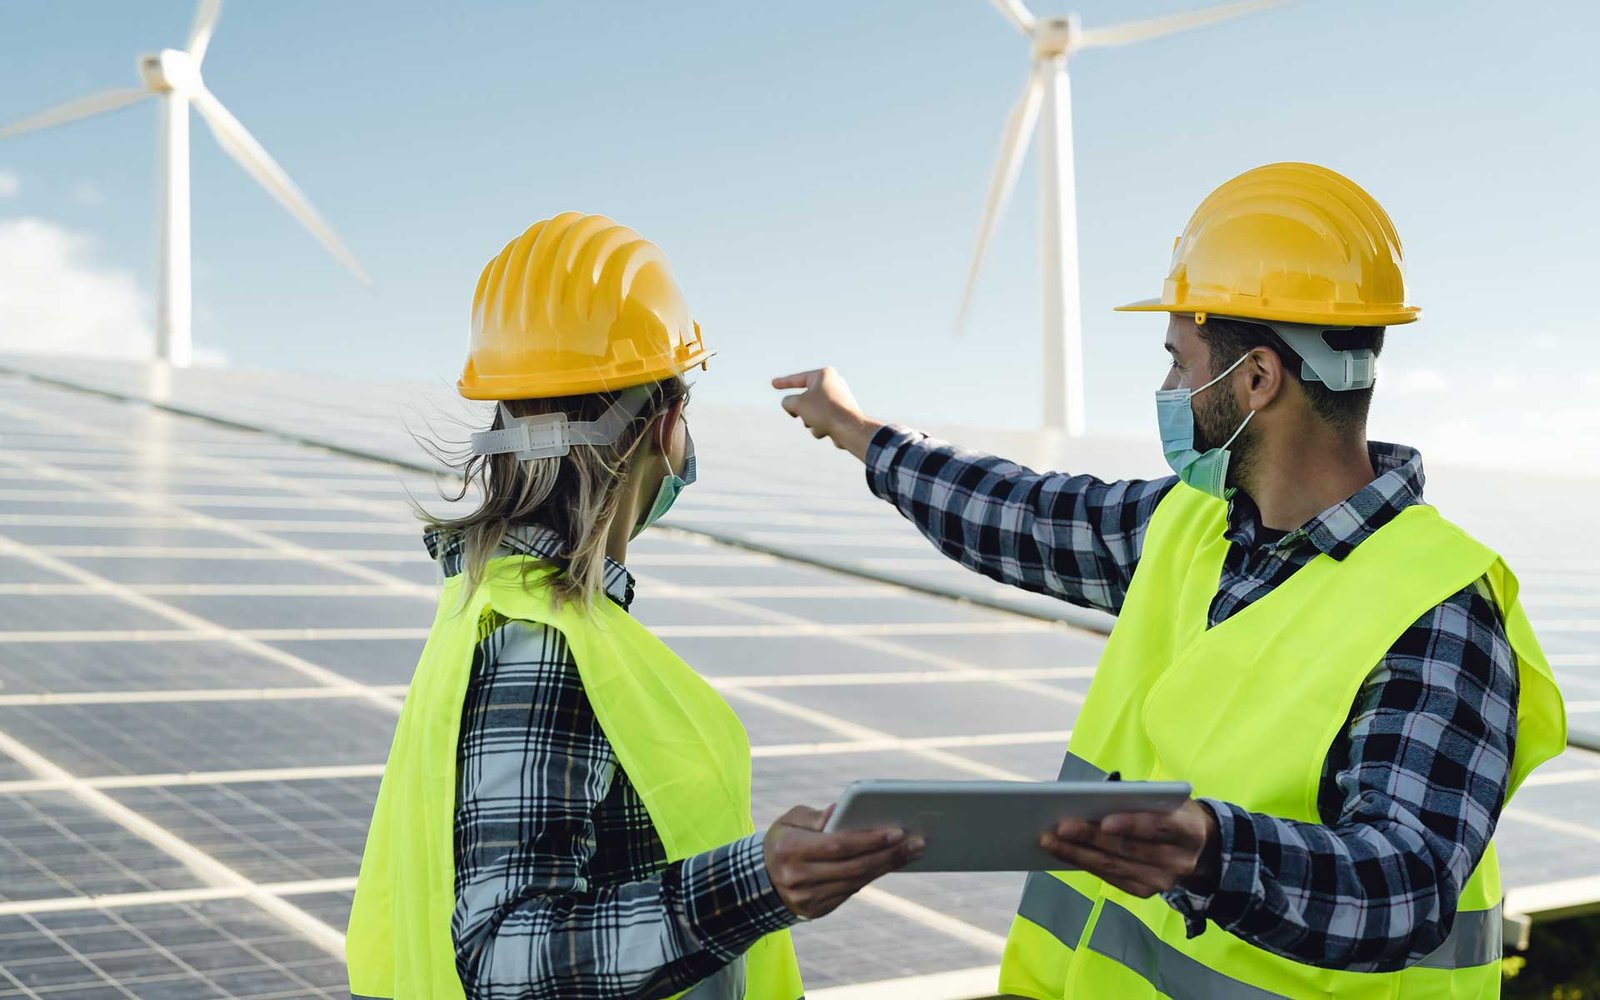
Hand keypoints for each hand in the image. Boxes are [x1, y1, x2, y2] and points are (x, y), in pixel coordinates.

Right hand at [763, 804, 923, 918]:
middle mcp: (798, 877)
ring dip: (887, 866)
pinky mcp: (817, 910)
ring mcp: (808, 898)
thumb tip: (842, 810)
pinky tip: (891, 863)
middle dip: (889, 854)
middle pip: (853, 867)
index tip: (897, 830)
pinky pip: (851, 891)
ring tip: (912, 851)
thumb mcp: (791, 819)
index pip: (837, 846)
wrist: (759, 880)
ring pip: (856, 882)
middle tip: (917, 841)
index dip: (869, 839)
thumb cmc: (782, 839)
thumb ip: (817, 815)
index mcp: (790, 849)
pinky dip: (872, 876)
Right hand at [770, 368, 881, 461]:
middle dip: (801, 411)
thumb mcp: (797, 403)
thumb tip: (791, 407)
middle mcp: (833, 384)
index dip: (784, 382)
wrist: (849, 428)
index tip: (773, 384)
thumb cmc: (824, 411)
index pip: (798, 378)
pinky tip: (828, 429)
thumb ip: (787, 401)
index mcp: (824, 375)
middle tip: (803, 414)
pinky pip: (821, 421)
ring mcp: (838, 400)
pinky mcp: (841, 415)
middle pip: (805, 399)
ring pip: (812, 413)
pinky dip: (820, 427)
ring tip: (819, 423)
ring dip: (809, 421)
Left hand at [1039, 800, 1219, 897]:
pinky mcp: (1148, 891)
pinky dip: (1086, 865)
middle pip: (1128, 849)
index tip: (1104, 821)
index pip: (1158, 827)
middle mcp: (1179, 860)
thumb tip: (1090, 796)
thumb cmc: (1172, 812)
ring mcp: (1164, 881)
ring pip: (1114, 867)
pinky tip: (1065, 853)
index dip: (1131, 825)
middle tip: (1059, 827)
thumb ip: (1137, 797)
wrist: (1200, 847)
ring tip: (1050, 841)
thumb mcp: (1166, 798)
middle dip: (1090, 838)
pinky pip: (1112, 879)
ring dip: (1078, 854)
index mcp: (1188, 829)